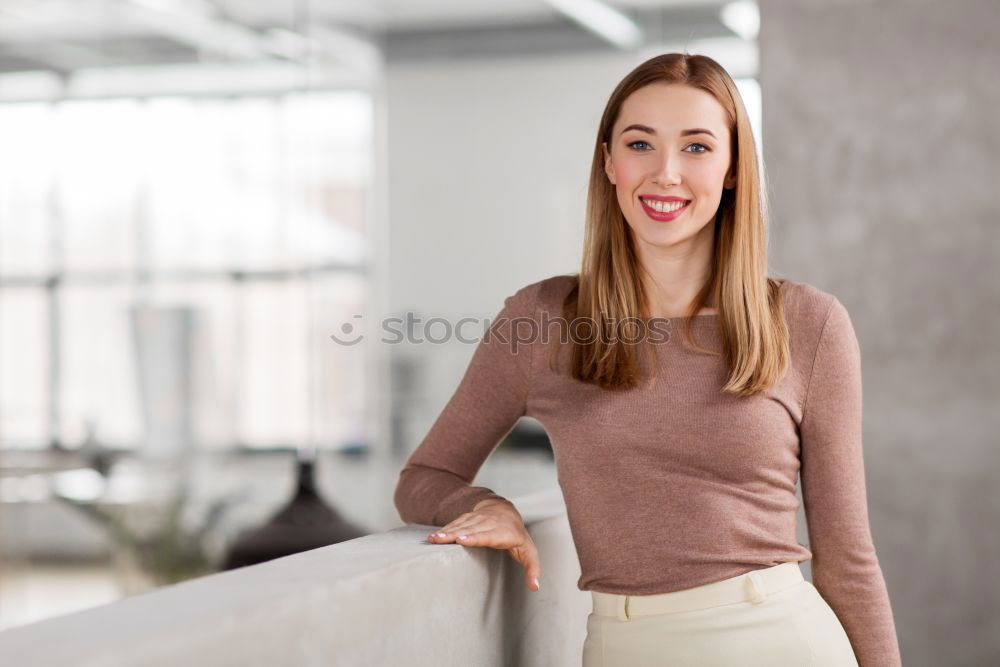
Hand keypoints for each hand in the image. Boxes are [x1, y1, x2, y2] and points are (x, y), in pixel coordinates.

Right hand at [427, 498, 541, 591]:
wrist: (504, 509)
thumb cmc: (517, 536)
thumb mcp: (529, 551)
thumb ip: (532, 568)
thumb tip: (534, 587)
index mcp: (504, 533)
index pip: (488, 535)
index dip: (475, 537)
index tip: (462, 540)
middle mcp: (489, 523)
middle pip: (470, 529)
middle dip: (455, 534)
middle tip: (440, 540)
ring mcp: (477, 519)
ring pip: (461, 525)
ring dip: (446, 532)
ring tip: (433, 539)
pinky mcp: (468, 518)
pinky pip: (456, 523)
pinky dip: (444, 529)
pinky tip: (433, 537)